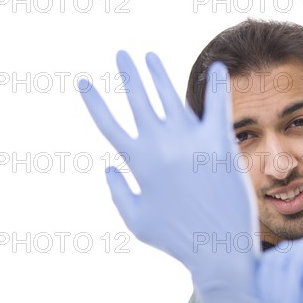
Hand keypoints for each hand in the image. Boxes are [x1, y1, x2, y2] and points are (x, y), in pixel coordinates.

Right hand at [79, 51, 261, 302]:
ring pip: (169, 96)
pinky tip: (218, 66)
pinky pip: (217, 105)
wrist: (217, 248)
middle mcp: (160, 145)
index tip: (83, 82)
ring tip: (150, 56)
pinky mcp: (218, 143)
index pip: (108, 123)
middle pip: (138, 100)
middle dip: (128, 74)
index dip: (94, 101)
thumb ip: (117, 191)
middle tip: (122, 54)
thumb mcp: (136, 220)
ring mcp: (189, 141)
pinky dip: (217, 84)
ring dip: (158, 73)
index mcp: (137, 162)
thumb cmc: (177, 238)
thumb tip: (106, 167)